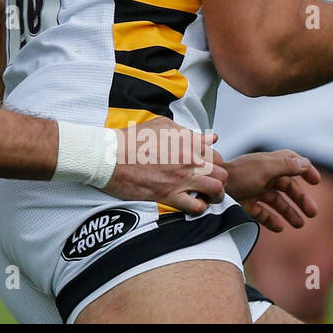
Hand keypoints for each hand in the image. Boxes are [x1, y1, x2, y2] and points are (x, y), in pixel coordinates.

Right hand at [104, 118, 226, 214]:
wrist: (111, 156)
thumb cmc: (132, 140)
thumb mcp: (161, 125)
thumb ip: (187, 132)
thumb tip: (208, 137)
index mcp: (188, 142)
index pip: (217, 155)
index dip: (214, 163)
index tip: (207, 168)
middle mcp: (189, 160)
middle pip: (222, 173)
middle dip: (219, 179)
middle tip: (209, 183)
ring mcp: (181, 179)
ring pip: (216, 190)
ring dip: (215, 195)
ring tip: (208, 196)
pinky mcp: (170, 195)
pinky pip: (197, 207)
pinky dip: (199, 207)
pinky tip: (193, 203)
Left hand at [223, 150, 319, 232]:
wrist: (211, 187)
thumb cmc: (239, 175)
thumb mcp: (266, 169)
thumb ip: (287, 166)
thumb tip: (306, 162)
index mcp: (267, 163)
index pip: (290, 162)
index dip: (305, 169)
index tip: (317, 181)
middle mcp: (261, 175)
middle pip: (286, 186)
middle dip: (300, 199)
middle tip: (313, 213)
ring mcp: (252, 189)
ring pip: (275, 201)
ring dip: (289, 212)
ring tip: (299, 225)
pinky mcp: (243, 202)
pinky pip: (260, 212)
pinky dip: (270, 219)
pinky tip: (280, 228)